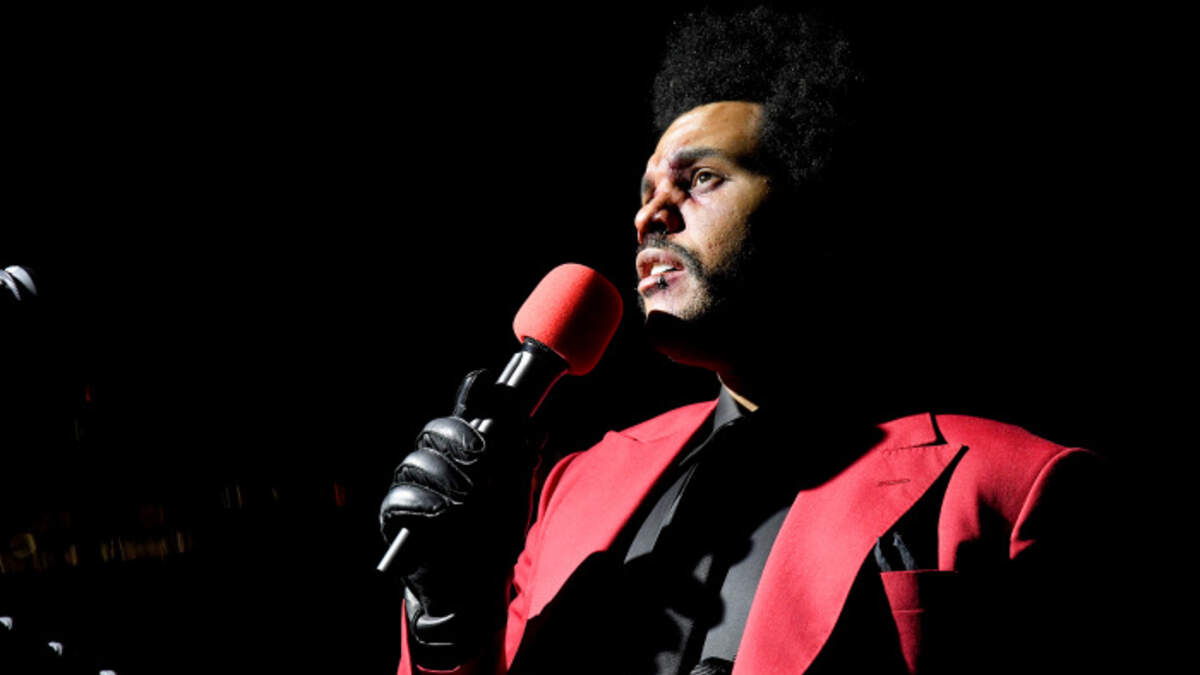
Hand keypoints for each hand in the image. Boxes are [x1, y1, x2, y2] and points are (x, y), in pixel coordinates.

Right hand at [379, 370, 538, 662]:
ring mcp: (415, 486)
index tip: (486, 381)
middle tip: (483, 455)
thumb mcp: (516, 501)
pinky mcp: (397, 516)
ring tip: (469, 498)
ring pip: (416, 460)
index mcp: (466, 452)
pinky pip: (399, 498)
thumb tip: (535, 431)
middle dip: (459, 437)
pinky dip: (423, 502)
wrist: (474, 587)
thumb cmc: (493, 540)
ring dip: (446, 475)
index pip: (465, 412)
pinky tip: (444, 512)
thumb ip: (521, 466)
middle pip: (435, 429)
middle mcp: (438, 462)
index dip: (473, 392)